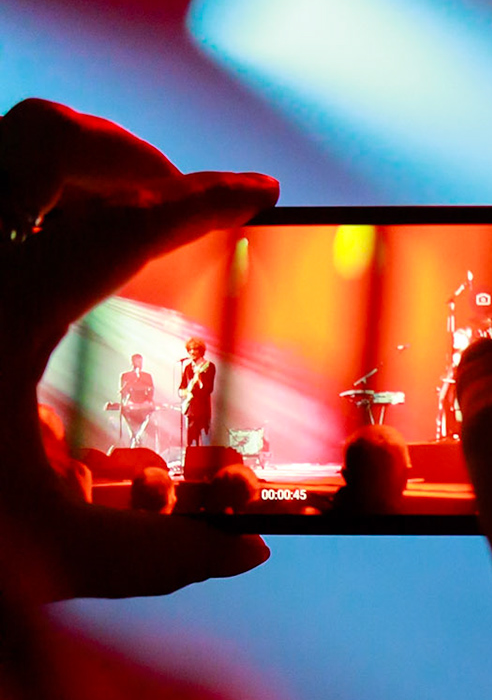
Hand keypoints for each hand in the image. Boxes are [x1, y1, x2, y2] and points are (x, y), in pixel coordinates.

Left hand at [0, 99, 277, 598]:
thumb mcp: (53, 557)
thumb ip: (159, 556)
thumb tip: (244, 552)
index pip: (120, 227)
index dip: (202, 203)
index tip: (258, 194)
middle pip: (46, 142)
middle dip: (128, 158)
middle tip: (181, 203)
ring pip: (1, 157)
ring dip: (72, 175)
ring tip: (125, 226)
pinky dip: (26, 212)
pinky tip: (51, 273)